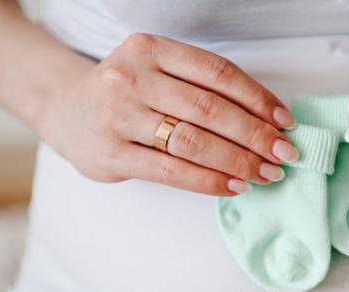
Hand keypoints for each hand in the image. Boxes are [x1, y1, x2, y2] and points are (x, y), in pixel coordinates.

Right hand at [41, 33, 297, 195]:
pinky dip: (210, 181)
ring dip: (238, 161)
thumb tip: (265, 120)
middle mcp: (132, 77)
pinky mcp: (112, 154)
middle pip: (210, 109)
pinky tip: (235, 186)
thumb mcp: (156, 71)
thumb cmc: (127, 93)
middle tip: (284, 153)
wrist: (64, 109)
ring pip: (194, 141)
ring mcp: (119, 116)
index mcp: (151, 49)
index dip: (258, 98)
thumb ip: (199, 87)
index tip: (284, 121)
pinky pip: (173, 171)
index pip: (218, 72)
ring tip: (266, 173)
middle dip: (255, 135)